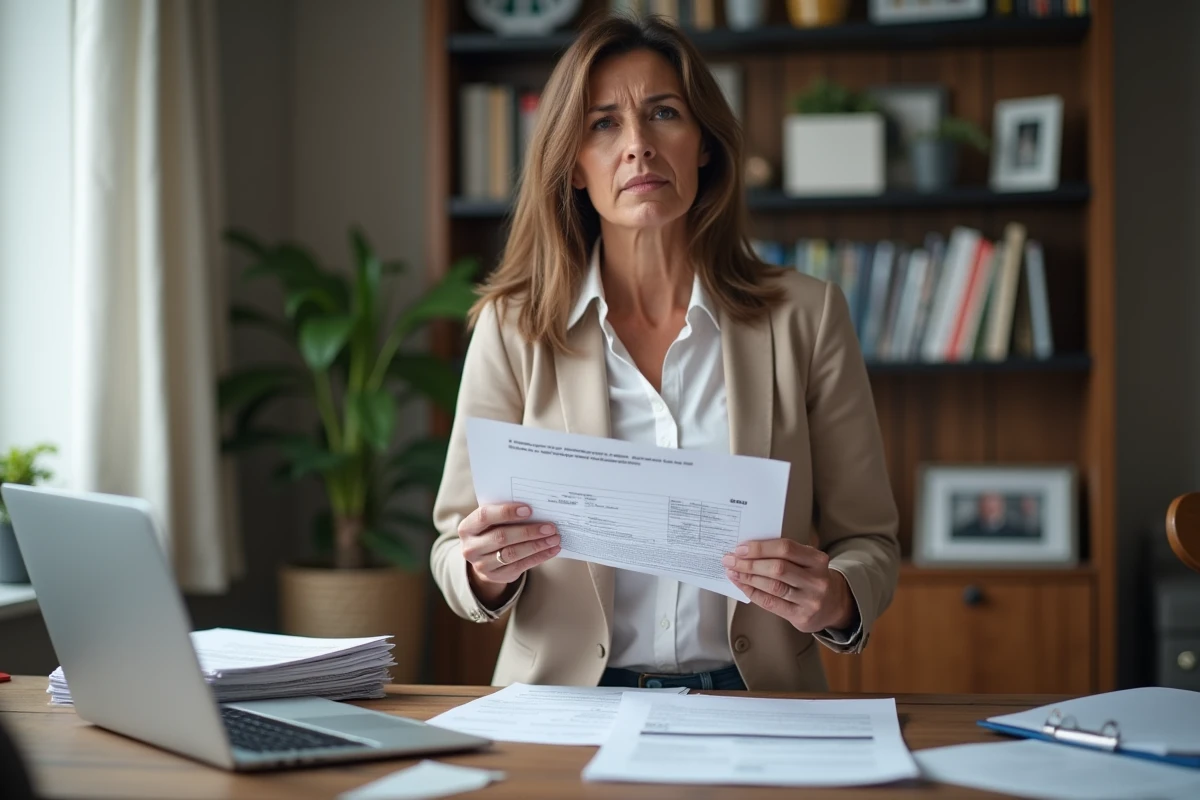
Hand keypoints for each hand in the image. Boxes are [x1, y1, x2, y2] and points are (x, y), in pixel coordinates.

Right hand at [458, 503, 560, 606]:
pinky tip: (552, 550)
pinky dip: (539, 557)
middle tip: (550, 527)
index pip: (485, 516)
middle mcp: (471, 548)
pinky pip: (521, 566)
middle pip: (502, 537)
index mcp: (467, 528)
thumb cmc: (490, 530)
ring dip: (537, 545)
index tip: (529, 509)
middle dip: (528, 531)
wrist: (483, 557)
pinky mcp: (496, 576)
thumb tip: (537, 507)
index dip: (506, 512)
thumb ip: (504, 514)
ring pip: (512, 553)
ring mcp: (482, 565)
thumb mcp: (490, 520)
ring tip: (554, 538)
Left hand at [722, 540, 856, 633]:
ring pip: (773, 587)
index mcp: (817, 560)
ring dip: (748, 578)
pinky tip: (742, 585)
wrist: (834, 606)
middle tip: (730, 560)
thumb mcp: (808, 561)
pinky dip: (752, 593)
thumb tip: (748, 548)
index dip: (760, 548)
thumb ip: (785, 554)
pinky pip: (771, 603)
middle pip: (777, 568)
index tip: (740, 548)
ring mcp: (810, 600)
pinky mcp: (801, 616)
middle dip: (749, 563)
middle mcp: (816, 580)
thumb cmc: (812, 577)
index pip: (786, 548)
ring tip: (733, 572)